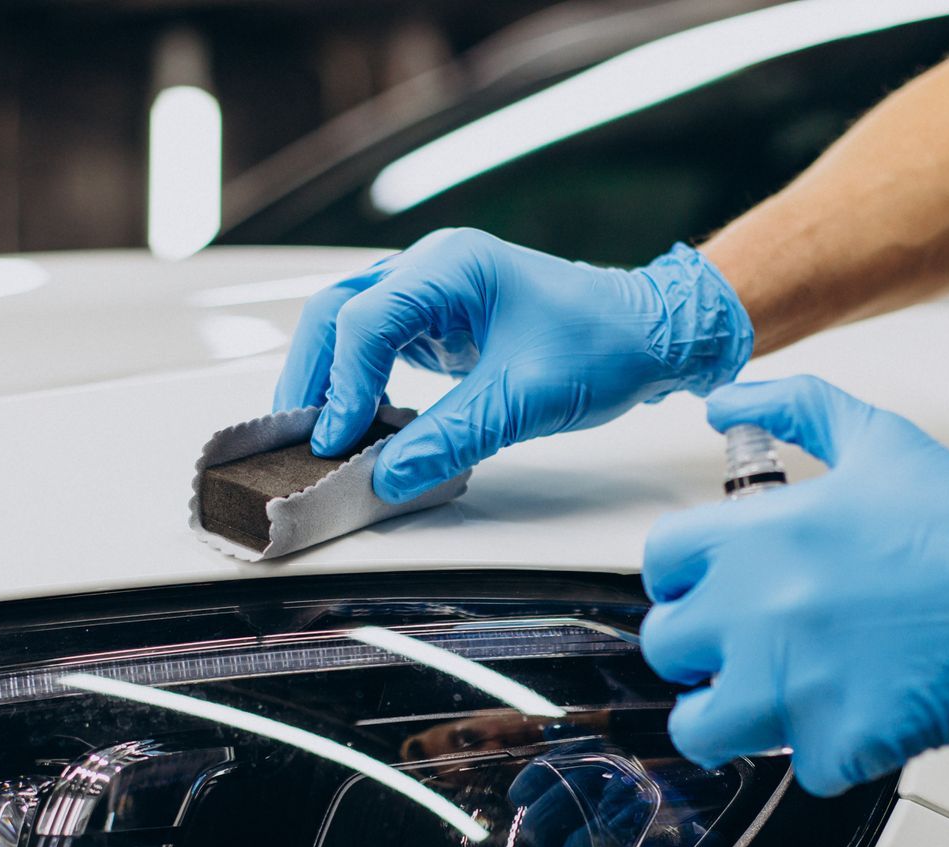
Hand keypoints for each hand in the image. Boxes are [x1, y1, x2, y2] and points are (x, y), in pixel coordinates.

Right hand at [273, 228, 752, 502]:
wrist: (652, 334)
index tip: (336, 440)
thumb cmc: (603, 344)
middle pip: (337, 313)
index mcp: (450, 265)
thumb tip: (387, 478)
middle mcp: (430, 269)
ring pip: (348, 328)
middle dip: (312, 376)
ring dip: (328, 380)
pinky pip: (378, 348)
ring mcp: (431, 294)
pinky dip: (358, 383)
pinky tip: (359, 424)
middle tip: (297, 438)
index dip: (342, 385)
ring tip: (318, 436)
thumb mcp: (525, 399)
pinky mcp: (439, 325)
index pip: (364, 320)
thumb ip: (451, 437)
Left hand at [641, 376, 948, 794]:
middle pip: (666, 650)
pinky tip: (861, 715)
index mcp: (755, 537)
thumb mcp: (874, 437)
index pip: (658, 565)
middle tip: (746, 646)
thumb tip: (724, 401)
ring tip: (774, 699)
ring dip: (730, 716)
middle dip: (700, 650)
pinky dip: (828, 750)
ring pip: (700, 727)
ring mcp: (793, 683)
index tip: (713, 589)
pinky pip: (798, 764)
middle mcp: (757, 610)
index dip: (685, 579)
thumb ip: (790, 408)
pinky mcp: (838, 741)